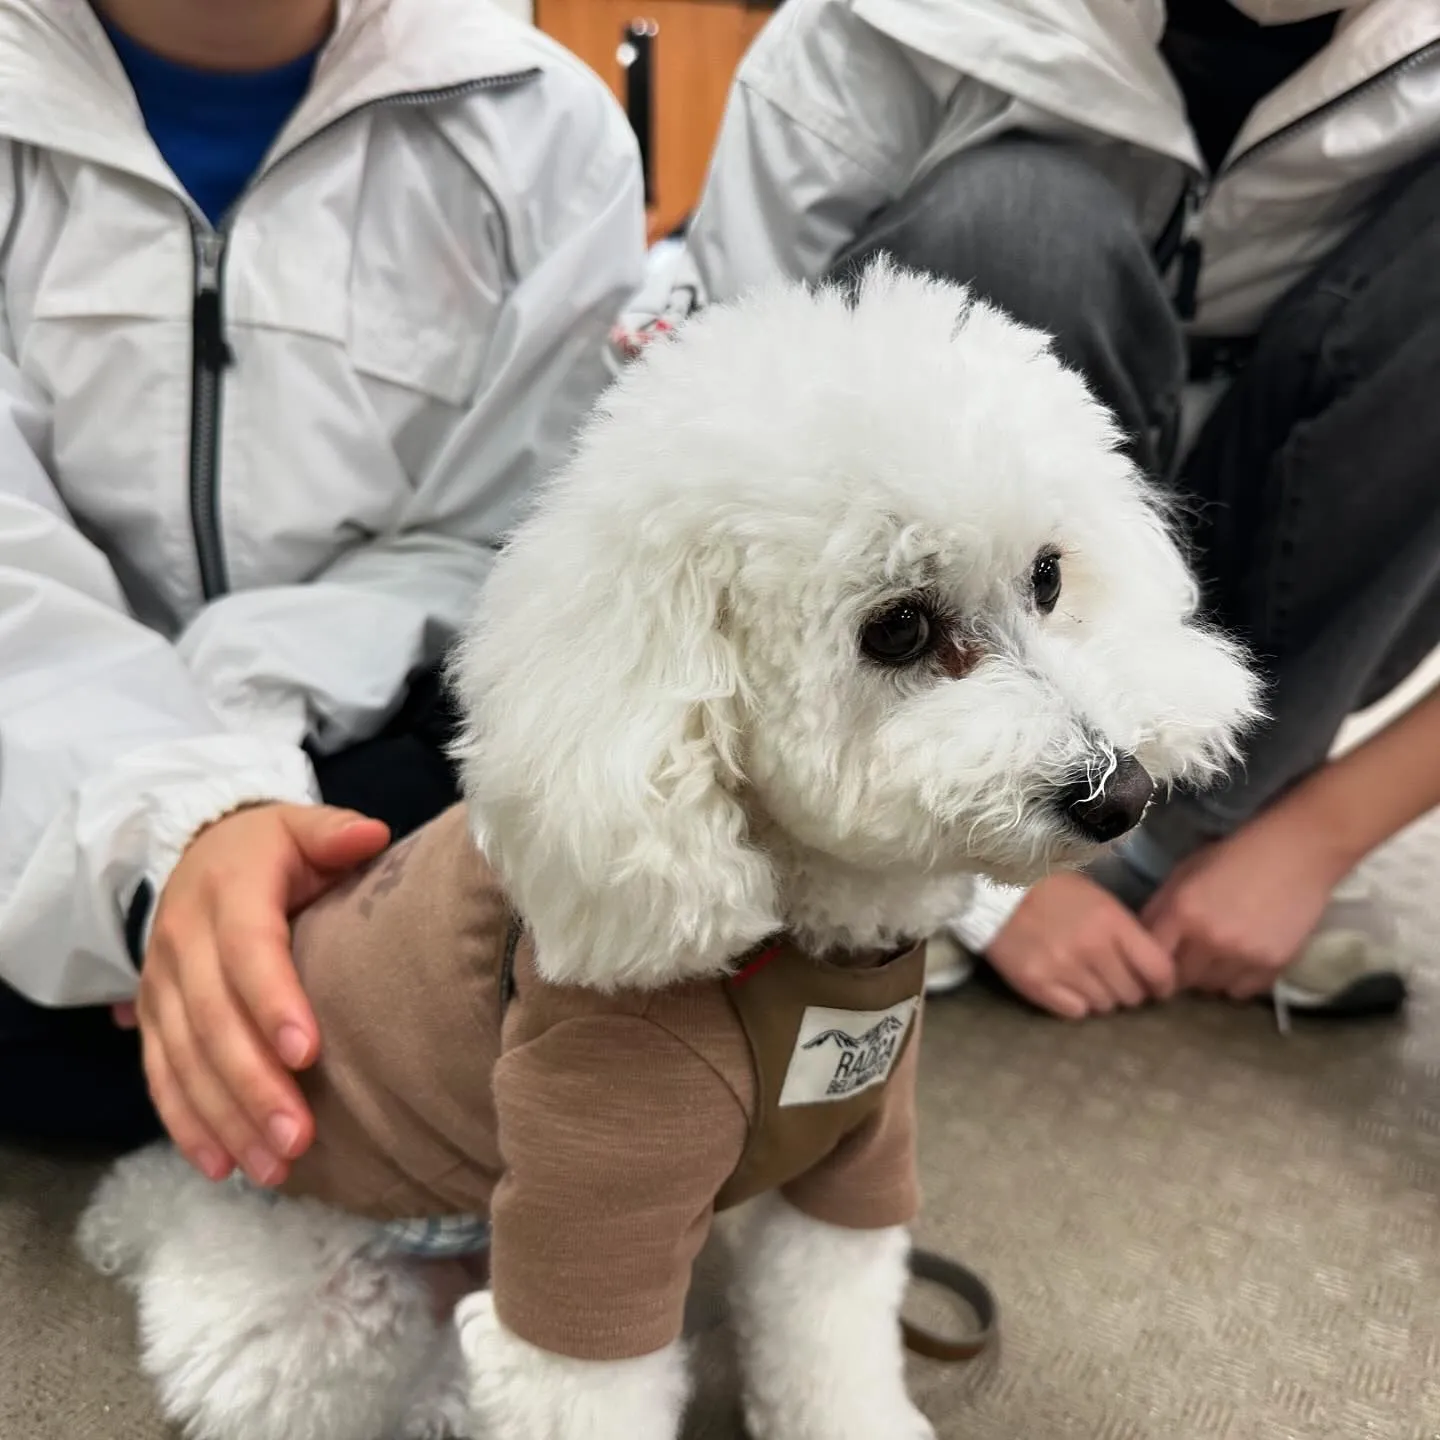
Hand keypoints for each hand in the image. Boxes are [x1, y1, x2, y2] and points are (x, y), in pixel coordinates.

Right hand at [138, 803, 389, 1185]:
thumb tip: (371, 835)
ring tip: (272, 1167)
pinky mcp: (151, 1017)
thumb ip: (334, 833)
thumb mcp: (298, 827)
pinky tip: (221, 1163)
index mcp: (228, 893)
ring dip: (225, 1118)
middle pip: (213, 1022)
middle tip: (298, 1139)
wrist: (195, 850)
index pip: (248, 953)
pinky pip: (160, 1076)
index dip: (273, 1003)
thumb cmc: (269, 849)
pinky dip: (187, 1123)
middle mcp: (183, 942)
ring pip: (184, 1061)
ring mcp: (160, 984)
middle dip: (253, 1086)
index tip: (307, 1053)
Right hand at [986, 871, 1176, 1018]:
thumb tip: (1147, 968)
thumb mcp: (1098, 899)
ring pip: (1104, 1006)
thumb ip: (1123, 932)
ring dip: (1101, 996)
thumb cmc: (1053, 889)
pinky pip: (1074, 1011)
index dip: (1163, 984)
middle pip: (1132, 994)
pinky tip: (1068, 986)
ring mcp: (1064, 969)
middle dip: (1129, 989)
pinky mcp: (1037, 985)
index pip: (1158, 969)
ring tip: (1087, 979)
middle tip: (1116, 980)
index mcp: (1112, 922)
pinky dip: (1076, 1003)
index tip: (1158, 987)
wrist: (997, 889)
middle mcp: (1092, 949)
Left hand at [1142, 810, 1347, 999]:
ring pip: (1212, 988)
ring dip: (1210, 976)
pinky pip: (1243, 991)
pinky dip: (1238, 981)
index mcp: (1183, 912)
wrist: (1297, 852)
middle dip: (1181, 971)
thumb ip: (1161, 906)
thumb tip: (1143, 937)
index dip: (1152, 963)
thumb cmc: (1236, 854)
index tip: (1157, 963)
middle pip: (1182, 979)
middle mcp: (1210, 939)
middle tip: (1189, 958)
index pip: (1153, 959)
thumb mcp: (1187, 871)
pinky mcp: (1274, 965)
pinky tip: (1241, 961)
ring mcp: (1244, 955)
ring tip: (1217, 957)